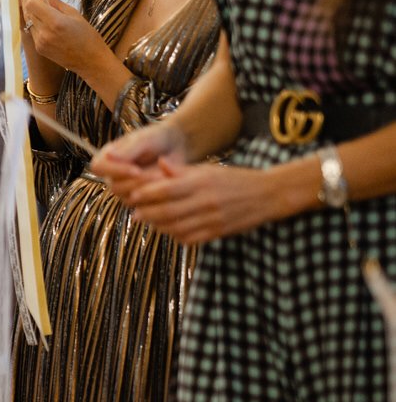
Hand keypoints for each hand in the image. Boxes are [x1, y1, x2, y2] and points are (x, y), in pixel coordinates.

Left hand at [20, 0, 114, 80]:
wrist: (91, 62)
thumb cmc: (88, 36)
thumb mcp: (74, 14)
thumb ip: (54, 2)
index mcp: (55, 22)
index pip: (31, 3)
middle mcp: (44, 33)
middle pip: (26, 10)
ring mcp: (39, 42)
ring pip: (26, 20)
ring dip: (29, 8)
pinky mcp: (38, 48)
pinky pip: (30, 29)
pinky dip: (33, 20)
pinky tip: (40, 15)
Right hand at [90, 120, 188, 193]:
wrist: (175, 146)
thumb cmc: (157, 138)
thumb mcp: (144, 140)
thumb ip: (128, 149)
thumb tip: (109, 155)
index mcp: (106, 157)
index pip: (98, 167)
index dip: (114, 171)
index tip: (136, 169)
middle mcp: (112, 176)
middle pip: (115, 187)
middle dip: (138, 182)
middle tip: (158, 175)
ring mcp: (124, 189)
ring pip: (128, 198)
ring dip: (148, 190)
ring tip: (165, 178)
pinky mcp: (139, 200)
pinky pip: (143, 206)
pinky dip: (156, 197)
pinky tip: (167, 186)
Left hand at [116, 159, 307, 245]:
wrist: (268, 194)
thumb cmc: (234, 179)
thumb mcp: (209, 170)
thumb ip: (183, 171)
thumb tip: (159, 164)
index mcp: (202, 182)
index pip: (166, 190)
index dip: (146, 195)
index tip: (133, 197)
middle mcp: (206, 201)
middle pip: (167, 211)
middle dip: (147, 214)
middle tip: (135, 214)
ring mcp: (212, 218)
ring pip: (176, 227)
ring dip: (159, 226)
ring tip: (150, 222)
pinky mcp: (218, 232)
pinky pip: (190, 238)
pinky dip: (176, 236)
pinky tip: (170, 230)